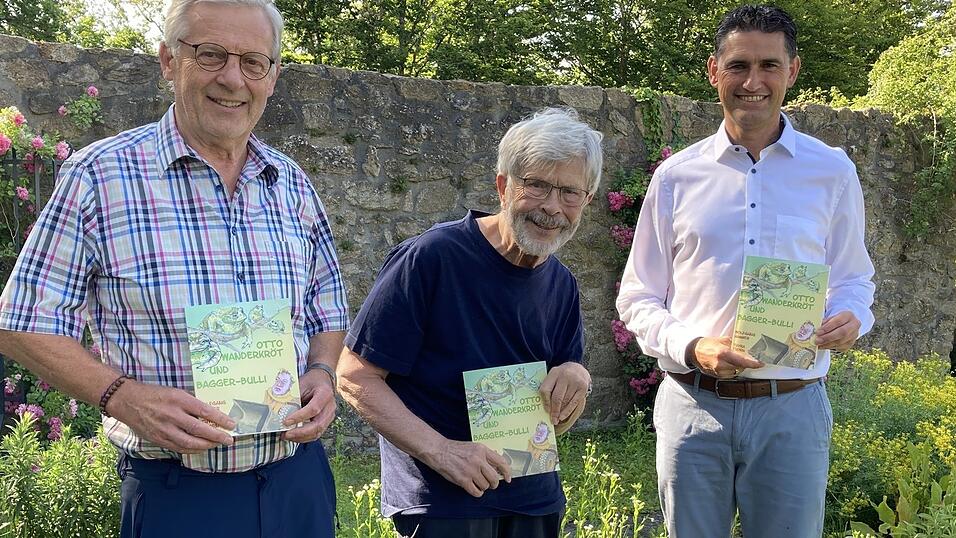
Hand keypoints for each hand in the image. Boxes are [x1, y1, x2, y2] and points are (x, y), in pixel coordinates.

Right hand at [107, 380, 235, 453]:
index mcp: (179, 400)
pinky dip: (192, 449)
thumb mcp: (176, 393)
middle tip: (229, 439)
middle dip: (217, 436)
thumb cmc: (155, 394)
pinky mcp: (158, 439)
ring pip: (189, 443)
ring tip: (216, 444)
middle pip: (199, 430)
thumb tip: (211, 415)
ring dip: (206, 445)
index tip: (231, 424)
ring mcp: (164, 429)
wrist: (128, 401)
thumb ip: (192, 404)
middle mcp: (172, 415)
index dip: (220, 420)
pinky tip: (200, 448)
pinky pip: (178, 448)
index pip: (205, 411)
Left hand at [281, 368, 336, 442]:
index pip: (313, 409)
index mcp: (325, 394)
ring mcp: (330, 416)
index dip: (299, 417)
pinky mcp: (326, 422)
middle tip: (285, 434)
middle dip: (300, 432)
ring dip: (301, 437)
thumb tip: (279, 411)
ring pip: (317, 432)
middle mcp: (330, 407)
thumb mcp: (301, 384)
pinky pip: (316, 433)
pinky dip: (304, 437)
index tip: (285, 421)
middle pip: (318, 425)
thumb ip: (293, 397)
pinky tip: (293, 436)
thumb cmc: (311, 381)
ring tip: (286, 436)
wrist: (323, 380)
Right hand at [426, 439, 511, 496]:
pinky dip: (477, 493)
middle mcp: (478, 460)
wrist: (439, 451)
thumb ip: (485, 454)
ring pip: (485, 486)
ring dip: (483, 487)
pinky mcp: (463, 480)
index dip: (507, 472)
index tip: (508, 479)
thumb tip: (497, 464)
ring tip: (478, 484)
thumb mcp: (473, 446)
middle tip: (490, 484)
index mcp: (482, 450)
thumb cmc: (455, 449)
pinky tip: (474, 489)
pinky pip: (476, 492)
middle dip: (494, 484)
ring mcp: (471, 470)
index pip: (501, 462)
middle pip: (494, 478)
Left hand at [539, 362, 589, 426]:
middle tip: (552, 420)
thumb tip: (544, 407)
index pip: (546, 389)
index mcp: (554, 372)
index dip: (545, 402)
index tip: (545, 410)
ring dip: (560, 412)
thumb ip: (549, 387)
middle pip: (557, 397)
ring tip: (556, 419)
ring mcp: (575, 382)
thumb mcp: (554, 376)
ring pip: (566, 401)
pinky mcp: (583, 387)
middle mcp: (565, 376)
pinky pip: (574, 403)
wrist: (578, 368)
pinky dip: (567, 411)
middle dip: (554, 410)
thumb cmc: (561, 376)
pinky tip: (563, 416)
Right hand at [692, 336, 763, 377]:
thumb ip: (735, 344)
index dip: (753, 363)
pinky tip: (726, 364)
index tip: (761, 363)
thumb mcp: (722, 340)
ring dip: (737, 367)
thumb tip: (747, 345)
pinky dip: (730, 370)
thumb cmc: (708, 344)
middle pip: (740, 367)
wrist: (694, 352)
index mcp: (723, 353)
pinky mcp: (716, 376)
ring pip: (735, 372)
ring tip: (731, 359)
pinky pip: (729, 374)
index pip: (742, 360)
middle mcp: (721, 364)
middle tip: (746, 358)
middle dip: (744, 363)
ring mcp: (718, 371)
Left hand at [815, 311, 860, 351]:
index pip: (838, 321)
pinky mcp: (851, 343)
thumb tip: (817, 329)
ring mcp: (854, 335)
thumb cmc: (836, 319)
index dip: (828, 327)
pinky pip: (840, 347)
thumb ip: (825, 322)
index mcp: (848, 315)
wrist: (845, 324)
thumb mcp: (831, 317)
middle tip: (817, 340)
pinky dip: (830, 347)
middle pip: (842, 333)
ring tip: (818, 344)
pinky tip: (823, 346)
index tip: (818, 331)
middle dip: (828, 337)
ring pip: (841, 341)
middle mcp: (854, 325)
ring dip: (828, 344)